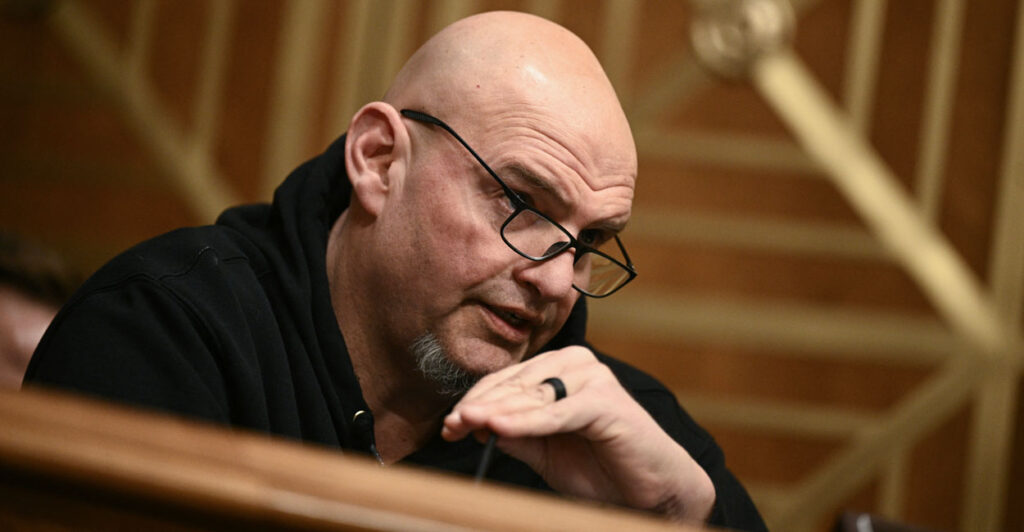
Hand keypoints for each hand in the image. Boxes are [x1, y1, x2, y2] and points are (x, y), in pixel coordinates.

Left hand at [441, 346, 715, 521]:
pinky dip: (526, 422)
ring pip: (532, 396)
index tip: (450, 425)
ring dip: (497, 413)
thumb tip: (475, 421)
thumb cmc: (599, 468)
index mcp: (561, 368)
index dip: (476, 401)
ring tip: (466, 423)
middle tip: (452, 426)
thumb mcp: (544, 450)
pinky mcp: (606, 400)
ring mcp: (593, 377)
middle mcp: (577, 363)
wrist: (649, 491)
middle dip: (480, 407)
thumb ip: (514, 432)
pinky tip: (499, 428)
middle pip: (515, 385)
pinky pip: (556, 413)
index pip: (508, 382)